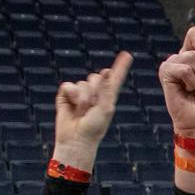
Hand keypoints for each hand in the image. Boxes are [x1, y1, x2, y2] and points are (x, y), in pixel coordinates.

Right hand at [51, 51, 131, 171]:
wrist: (77, 139)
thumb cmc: (94, 128)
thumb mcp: (105, 108)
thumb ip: (106, 89)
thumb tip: (105, 70)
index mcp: (108, 97)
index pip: (115, 79)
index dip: (120, 67)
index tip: (127, 55)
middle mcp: (94, 93)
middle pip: (96, 77)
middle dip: (95, 90)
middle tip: (92, 108)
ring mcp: (80, 93)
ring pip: (83, 83)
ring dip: (84, 97)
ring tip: (82, 111)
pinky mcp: (66, 95)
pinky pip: (68, 85)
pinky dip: (72, 95)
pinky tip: (73, 106)